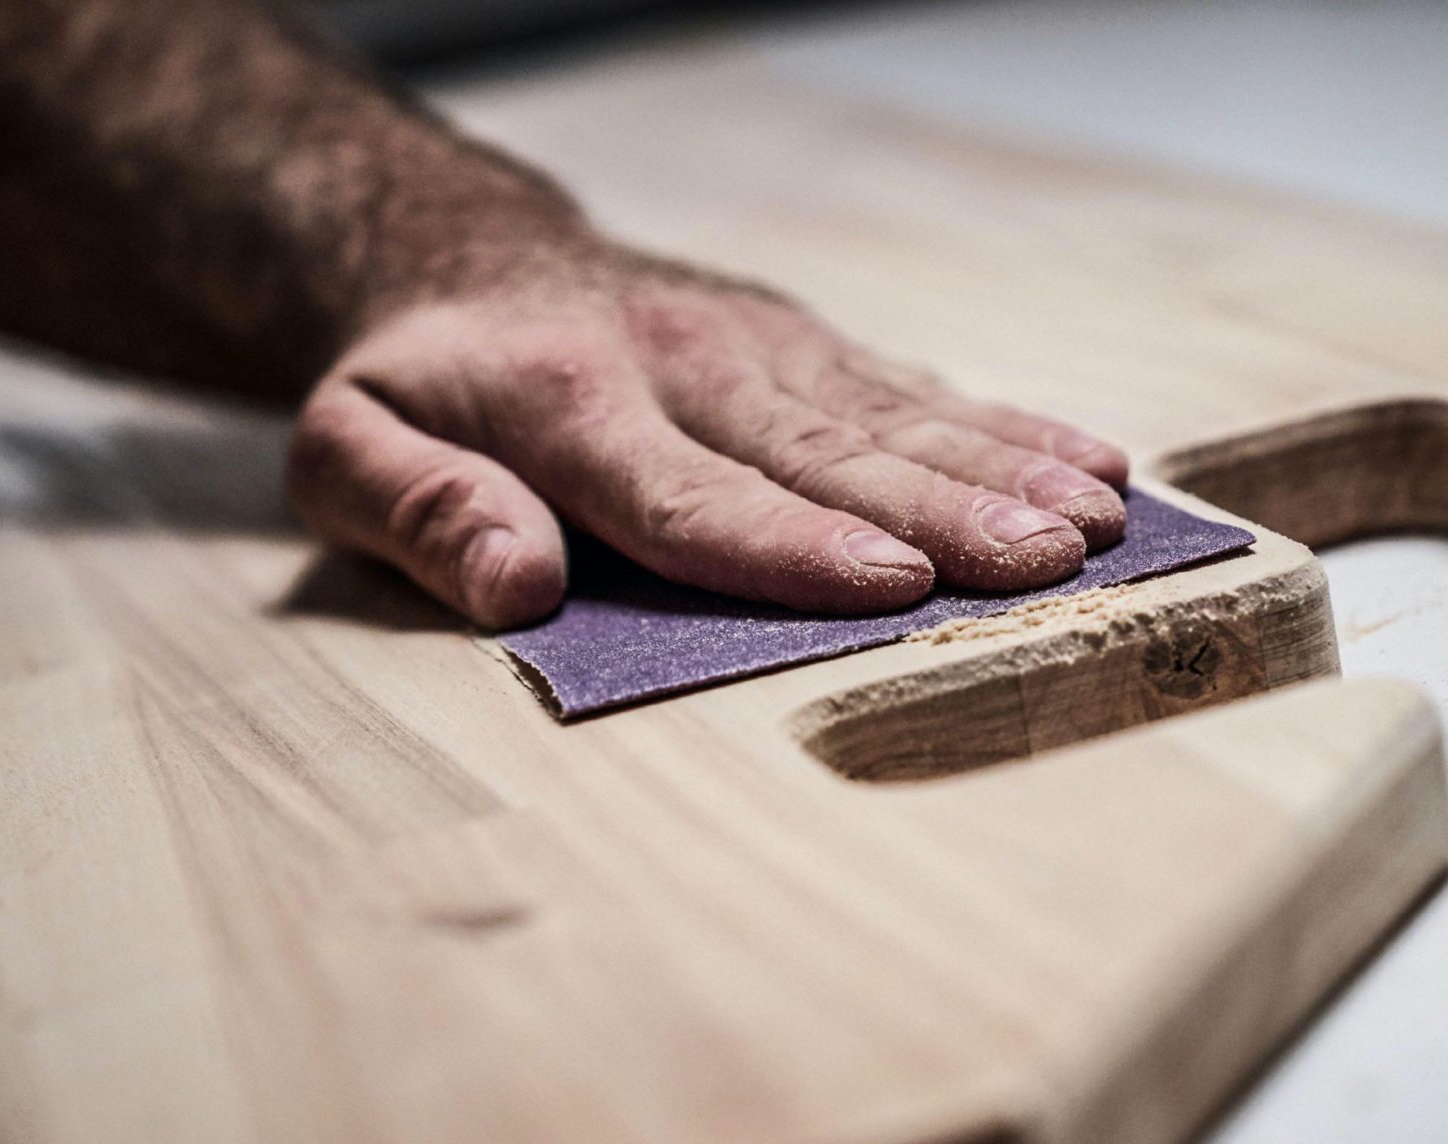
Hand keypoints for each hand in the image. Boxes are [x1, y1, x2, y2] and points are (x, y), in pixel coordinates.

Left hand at [286, 246, 1129, 626]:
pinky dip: (1008, 424)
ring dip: (1005, 467)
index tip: (892, 581)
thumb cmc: (417, 384)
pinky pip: (916, 385)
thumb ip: (418, 511)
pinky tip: (1094, 459)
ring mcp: (763, 348)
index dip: (791, 544)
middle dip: (949, 510)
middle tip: (1052, 561)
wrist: (469, 257)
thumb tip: (515, 583)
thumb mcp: (346, 451)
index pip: (692, 494)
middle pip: (828, 454)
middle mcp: (690, 368)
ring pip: (895, 415)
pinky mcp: (808, 344)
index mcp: (571, 408)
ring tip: (1101, 518)